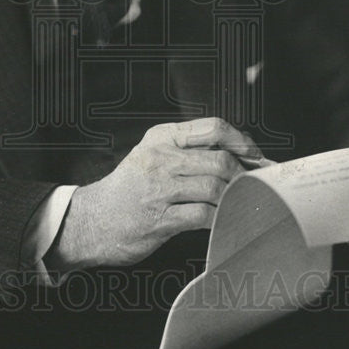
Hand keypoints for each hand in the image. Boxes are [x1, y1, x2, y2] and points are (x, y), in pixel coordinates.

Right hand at [45, 117, 263, 269]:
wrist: (92, 221)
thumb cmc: (130, 189)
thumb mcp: (153, 155)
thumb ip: (189, 149)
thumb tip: (240, 150)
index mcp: (161, 137)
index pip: (212, 127)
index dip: (241, 141)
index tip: (255, 155)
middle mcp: (160, 158)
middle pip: (220, 159)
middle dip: (242, 175)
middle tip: (251, 185)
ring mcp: (158, 189)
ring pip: (214, 187)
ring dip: (233, 197)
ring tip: (237, 202)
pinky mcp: (159, 218)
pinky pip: (203, 215)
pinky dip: (220, 218)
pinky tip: (222, 219)